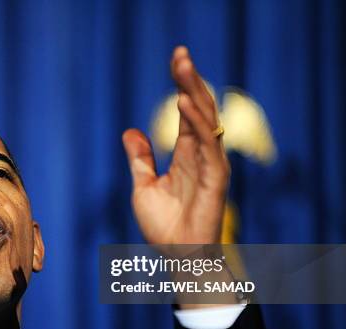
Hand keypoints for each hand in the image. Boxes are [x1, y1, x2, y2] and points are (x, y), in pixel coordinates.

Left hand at [123, 46, 229, 244]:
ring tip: (182, 66)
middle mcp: (201, 154)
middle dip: (190, 80)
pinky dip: (198, 124)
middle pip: (199, 109)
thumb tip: (129, 131)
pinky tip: (184, 104)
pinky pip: (209, 145)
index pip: (187, 113)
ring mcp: (211, 165)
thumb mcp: (144, 186)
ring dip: (195, 92)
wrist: (177, 258)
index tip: (175, 60)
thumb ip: (140, 159)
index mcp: (186, 154)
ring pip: (207, 120)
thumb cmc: (164, 227)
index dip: (181, 86)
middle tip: (180, 52)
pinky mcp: (216, 179)